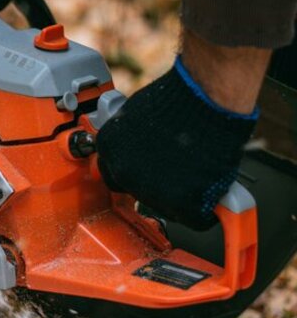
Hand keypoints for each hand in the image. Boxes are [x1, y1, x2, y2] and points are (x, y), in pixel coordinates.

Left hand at [96, 55, 258, 230]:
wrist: (204, 102)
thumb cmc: (177, 100)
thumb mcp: (137, 115)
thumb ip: (130, 139)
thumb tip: (135, 149)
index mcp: (108, 147)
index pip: (113, 172)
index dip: (135, 170)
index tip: (148, 170)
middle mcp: (122, 171)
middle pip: (136, 191)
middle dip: (155, 184)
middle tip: (176, 170)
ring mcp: (148, 189)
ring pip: (164, 206)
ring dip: (178, 195)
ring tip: (195, 170)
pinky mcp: (180, 202)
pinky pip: (194, 217)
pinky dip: (204, 207)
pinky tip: (208, 188)